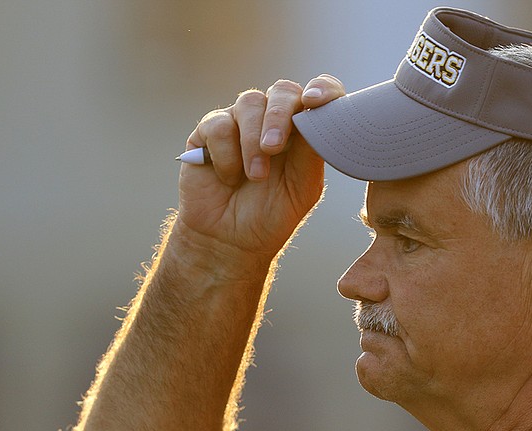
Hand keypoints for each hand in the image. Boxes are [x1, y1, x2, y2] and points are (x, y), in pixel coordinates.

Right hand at [177, 74, 345, 261]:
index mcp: (304, 131)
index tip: (316, 101)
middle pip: (283, 91)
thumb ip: (312, 153)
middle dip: (279, 116)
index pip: (320, 94)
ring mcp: (241, 122)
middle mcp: (274, 119)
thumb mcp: (302, 189)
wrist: (229, 241)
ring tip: (254, 176)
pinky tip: (228, 177)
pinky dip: (226, 154)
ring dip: (252, 142)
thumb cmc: (272, 216)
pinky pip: (218, 124)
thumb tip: (319, 117)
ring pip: (249, 102)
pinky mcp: (209, 131)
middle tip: (274, 148)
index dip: (322, 89)